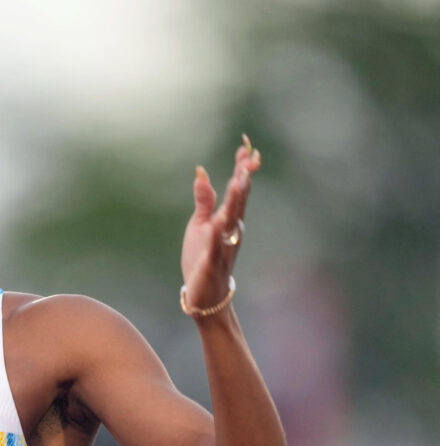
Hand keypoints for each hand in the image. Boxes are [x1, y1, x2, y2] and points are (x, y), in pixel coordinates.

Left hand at [181, 135, 260, 309]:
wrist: (205, 295)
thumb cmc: (203, 256)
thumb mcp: (202, 224)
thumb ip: (205, 199)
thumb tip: (200, 170)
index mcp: (228, 220)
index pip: (237, 191)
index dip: (242, 170)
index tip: (246, 148)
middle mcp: (230, 232)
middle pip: (238, 204)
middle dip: (242, 183)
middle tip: (247, 162)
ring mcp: (223, 248)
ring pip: (230, 224)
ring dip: (234, 204)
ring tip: (236, 184)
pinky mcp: (211, 265)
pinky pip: (215, 251)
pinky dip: (217, 238)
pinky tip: (216, 226)